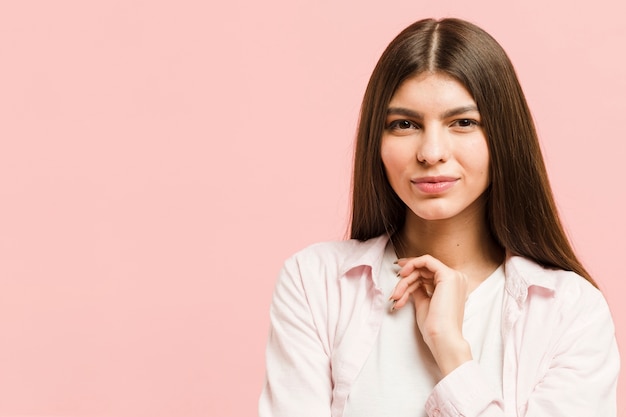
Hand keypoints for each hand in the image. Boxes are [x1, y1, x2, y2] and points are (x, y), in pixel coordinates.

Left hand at [389, 255, 471, 375]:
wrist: (443, 338)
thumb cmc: (435, 327)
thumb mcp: (424, 303)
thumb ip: (419, 290)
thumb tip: (409, 281)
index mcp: (453, 286)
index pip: (428, 274)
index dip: (411, 272)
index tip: (398, 276)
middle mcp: (456, 279)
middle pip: (423, 271)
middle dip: (405, 281)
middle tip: (394, 295)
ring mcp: (454, 276)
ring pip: (422, 268)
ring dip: (405, 281)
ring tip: (397, 296)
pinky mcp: (448, 275)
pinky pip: (426, 261)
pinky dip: (412, 265)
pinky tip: (403, 275)